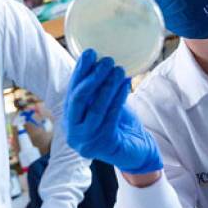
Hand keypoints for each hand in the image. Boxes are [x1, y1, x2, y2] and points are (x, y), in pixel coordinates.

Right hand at [65, 49, 162, 174]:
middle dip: (92, 77)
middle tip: (106, 61)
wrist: (137, 154)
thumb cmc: (121, 127)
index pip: (72, 92)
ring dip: (107, 86)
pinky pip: (110, 117)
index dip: (80, 72)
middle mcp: (73, 132)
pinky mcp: (103, 145)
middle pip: (78, 99)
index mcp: (71, 120)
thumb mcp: (106, 105)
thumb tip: (101, 60)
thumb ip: (99, 90)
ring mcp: (86, 141)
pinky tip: (124, 86)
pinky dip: (117, 99)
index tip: (90, 53)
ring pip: (95, 108)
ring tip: (119, 70)